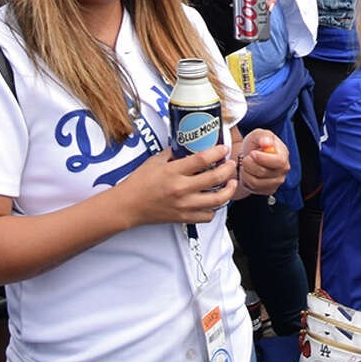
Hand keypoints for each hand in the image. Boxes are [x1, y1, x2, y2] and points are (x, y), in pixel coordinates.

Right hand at [115, 143, 236, 226]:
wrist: (128, 206)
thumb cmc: (139, 182)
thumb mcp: (155, 161)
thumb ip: (173, 153)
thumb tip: (187, 144)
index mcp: (174, 172)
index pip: (202, 159)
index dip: (217, 152)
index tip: (224, 148)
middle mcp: (181, 189)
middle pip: (215, 178)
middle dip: (229, 169)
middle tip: (232, 164)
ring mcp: (184, 205)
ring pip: (217, 200)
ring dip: (229, 190)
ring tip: (232, 183)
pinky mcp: (184, 218)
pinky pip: (207, 216)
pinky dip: (214, 209)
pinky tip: (214, 201)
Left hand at [235, 129, 289, 197]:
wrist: (251, 157)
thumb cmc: (256, 145)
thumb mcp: (258, 135)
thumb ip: (263, 136)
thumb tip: (267, 143)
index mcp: (283, 155)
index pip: (279, 161)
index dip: (263, 159)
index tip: (252, 153)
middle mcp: (283, 171)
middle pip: (264, 173)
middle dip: (249, 164)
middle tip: (246, 158)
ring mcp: (276, 182)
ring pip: (256, 183)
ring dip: (245, 173)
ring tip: (246, 165)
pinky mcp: (268, 190)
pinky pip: (253, 189)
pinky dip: (246, 181)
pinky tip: (248, 173)